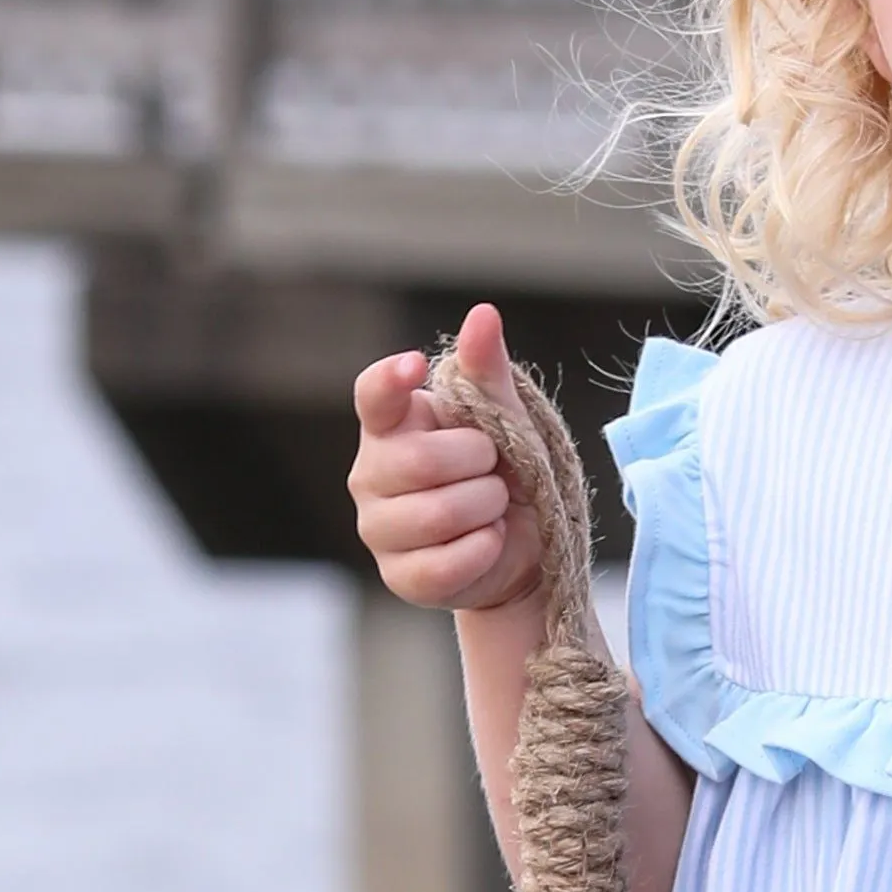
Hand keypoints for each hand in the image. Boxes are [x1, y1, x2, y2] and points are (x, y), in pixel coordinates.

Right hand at [346, 304, 543, 617]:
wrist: (521, 551)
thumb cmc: (504, 475)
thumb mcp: (505, 421)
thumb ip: (487, 373)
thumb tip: (483, 315)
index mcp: (392, 426)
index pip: (373, 396)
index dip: (389, 380)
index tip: (415, 365)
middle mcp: (370, 475)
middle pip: (420, 461)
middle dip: (479, 464)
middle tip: (493, 470)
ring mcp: (379, 530)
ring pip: (438, 514)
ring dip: (487, 508)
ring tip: (492, 507)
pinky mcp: (400, 577)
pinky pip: (448, 561)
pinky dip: (485, 548)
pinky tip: (488, 541)